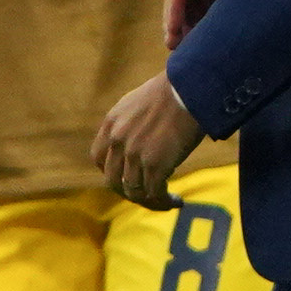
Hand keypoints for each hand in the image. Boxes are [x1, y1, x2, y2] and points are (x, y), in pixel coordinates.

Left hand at [93, 72, 211, 205]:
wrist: (190, 89)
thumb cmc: (174, 92)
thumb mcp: (138, 104)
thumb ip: (130, 123)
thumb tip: (139, 139)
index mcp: (111, 124)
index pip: (99, 159)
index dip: (113, 173)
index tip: (129, 178)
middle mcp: (118, 141)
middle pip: (113, 180)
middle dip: (129, 193)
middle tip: (148, 196)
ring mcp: (134, 154)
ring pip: (133, 191)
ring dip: (150, 202)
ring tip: (167, 201)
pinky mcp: (155, 164)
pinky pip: (153, 193)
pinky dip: (163, 202)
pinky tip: (176, 201)